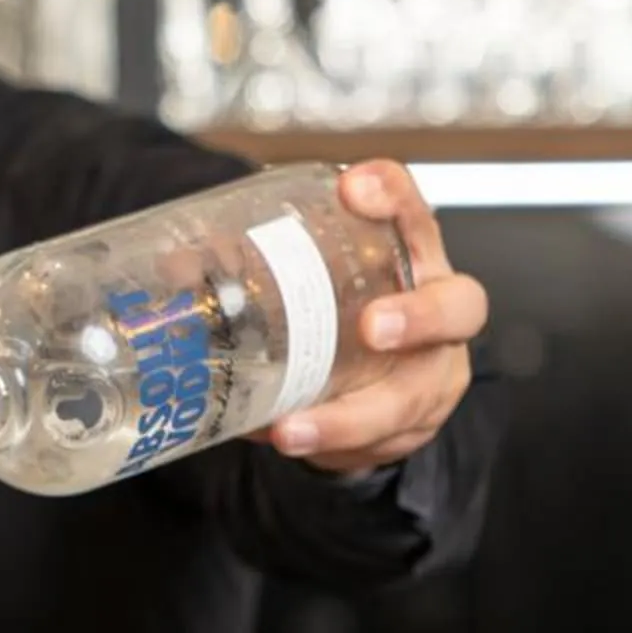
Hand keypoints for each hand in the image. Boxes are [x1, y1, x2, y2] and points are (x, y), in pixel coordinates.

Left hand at [266, 160, 487, 477]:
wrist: (373, 373)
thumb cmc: (342, 308)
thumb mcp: (308, 278)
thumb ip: (249, 265)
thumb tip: (174, 266)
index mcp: (410, 256)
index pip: (414, 211)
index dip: (394, 196)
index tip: (356, 187)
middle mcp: (437, 308)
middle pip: (457, 306)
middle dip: (418, 317)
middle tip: (374, 327)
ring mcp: (433, 371)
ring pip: (412, 396)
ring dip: (350, 416)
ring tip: (293, 429)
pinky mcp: (413, 423)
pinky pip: (382, 442)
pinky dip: (333, 446)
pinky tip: (292, 442)